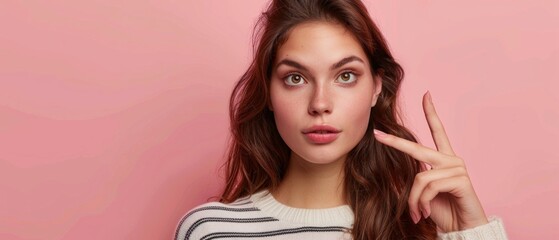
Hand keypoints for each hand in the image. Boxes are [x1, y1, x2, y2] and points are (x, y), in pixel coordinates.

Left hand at [373, 91, 488, 232]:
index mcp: (444, 160)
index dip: (431, 113)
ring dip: (414, 199)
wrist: (463, 230)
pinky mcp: (461, 180)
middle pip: (417, 149)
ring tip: (418, 213)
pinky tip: (426, 212)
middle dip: (395, 142)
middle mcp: (451, 160)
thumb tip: (388, 177)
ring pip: (420, 178)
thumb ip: (409, 183)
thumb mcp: (422, 195)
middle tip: (377, 134)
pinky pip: (428, 187)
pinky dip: (422, 202)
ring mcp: (457, 168)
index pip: (438, 131)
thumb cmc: (443, 211)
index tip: (426, 95)